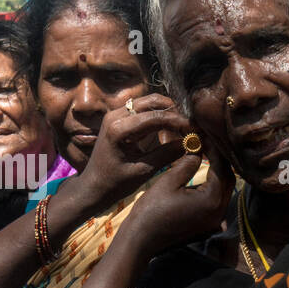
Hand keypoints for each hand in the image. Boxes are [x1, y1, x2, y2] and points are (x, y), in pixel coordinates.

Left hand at [71, 94, 191, 208]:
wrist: (93, 186)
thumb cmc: (115, 183)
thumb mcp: (143, 171)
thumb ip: (167, 155)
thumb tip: (192, 143)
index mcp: (119, 129)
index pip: (156, 117)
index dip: (179, 122)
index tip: (195, 129)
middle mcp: (116, 115)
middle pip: (153, 101)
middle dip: (175, 112)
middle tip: (191, 126)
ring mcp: (116, 114)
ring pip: (149, 102)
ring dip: (168, 111)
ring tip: (183, 127)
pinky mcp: (119, 117)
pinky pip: (143, 109)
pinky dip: (159, 115)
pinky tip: (170, 128)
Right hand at [121, 151, 232, 253]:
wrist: (141, 239)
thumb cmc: (151, 210)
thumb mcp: (169, 181)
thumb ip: (188, 162)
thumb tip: (198, 147)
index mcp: (211, 200)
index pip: (221, 167)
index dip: (214, 148)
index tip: (205, 134)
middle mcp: (219, 212)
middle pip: (228, 179)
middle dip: (219, 159)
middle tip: (208, 142)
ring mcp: (215, 220)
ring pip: (224, 189)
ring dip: (218, 171)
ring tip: (207, 153)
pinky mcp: (208, 224)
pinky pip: (217, 200)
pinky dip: (213, 184)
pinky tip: (204, 172)